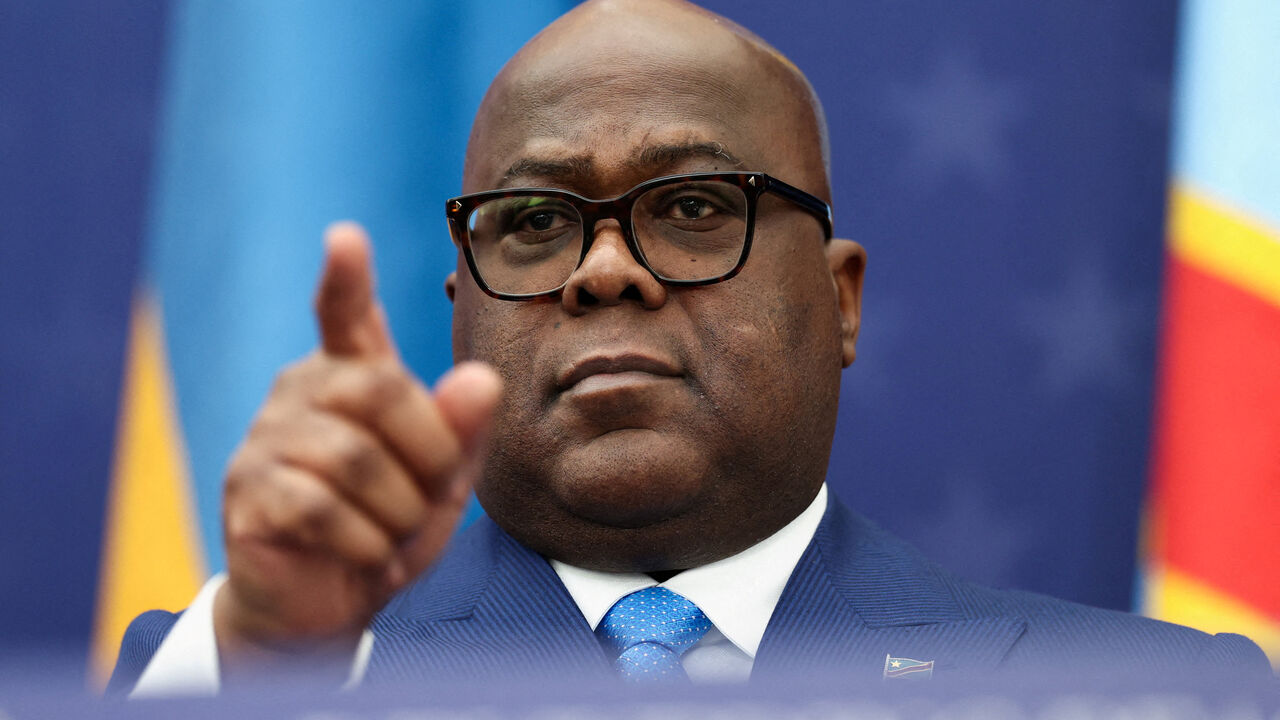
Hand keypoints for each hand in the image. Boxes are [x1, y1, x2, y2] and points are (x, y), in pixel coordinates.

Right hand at [213, 223, 500, 672]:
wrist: (332, 606)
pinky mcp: (248, 494)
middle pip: (379, 390)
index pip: (342, 314)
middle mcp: (300, 391)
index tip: (345, 237)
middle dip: (428, 453)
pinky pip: (320, 510)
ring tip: (391, 535)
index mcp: (349, 375)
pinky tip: (364, 555)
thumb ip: (462, 430)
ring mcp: (265, 440)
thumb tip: (482, 380)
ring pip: (352, 458)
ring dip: (396, 512)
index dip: (346, 278)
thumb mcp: (445, 481)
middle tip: (430, 499)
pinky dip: (363, 543)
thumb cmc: (389, 526)